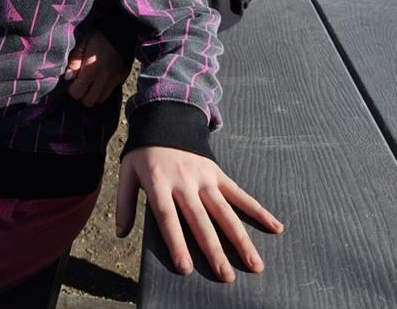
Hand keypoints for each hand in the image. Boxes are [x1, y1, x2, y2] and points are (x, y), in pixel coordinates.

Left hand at [64, 29, 130, 106]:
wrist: (123, 28)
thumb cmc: (98, 34)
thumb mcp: (82, 42)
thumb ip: (74, 60)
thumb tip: (68, 77)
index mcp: (91, 69)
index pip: (77, 93)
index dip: (71, 89)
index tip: (72, 80)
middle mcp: (104, 78)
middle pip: (88, 101)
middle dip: (82, 94)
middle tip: (80, 82)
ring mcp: (115, 79)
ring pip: (100, 99)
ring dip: (93, 93)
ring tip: (91, 81)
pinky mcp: (122, 78)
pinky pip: (110, 92)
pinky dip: (103, 89)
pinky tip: (101, 78)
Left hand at [116, 146, 283, 281]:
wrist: (165, 118)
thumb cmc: (144, 151)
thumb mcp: (127, 171)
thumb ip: (124, 202)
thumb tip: (121, 233)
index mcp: (160, 183)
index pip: (168, 217)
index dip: (176, 242)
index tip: (186, 268)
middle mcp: (185, 183)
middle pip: (201, 220)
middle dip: (214, 250)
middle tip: (226, 277)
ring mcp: (204, 178)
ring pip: (225, 212)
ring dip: (241, 239)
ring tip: (255, 264)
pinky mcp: (217, 173)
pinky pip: (239, 194)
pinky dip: (258, 210)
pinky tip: (275, 226)